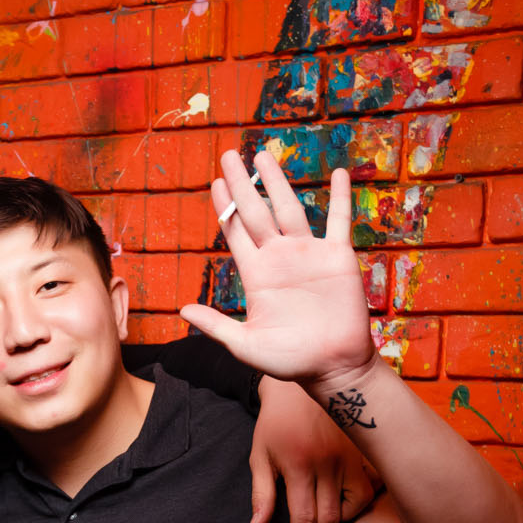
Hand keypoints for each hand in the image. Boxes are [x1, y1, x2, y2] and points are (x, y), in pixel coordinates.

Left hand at [179, 153, 377, 390]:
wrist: (332, 367)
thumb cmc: (290, 360)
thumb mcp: (245, 345)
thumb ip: (216, 326)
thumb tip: (181, 311)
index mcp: (256, 274)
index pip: (235, 232)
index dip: (224, 207)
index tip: (214, 182)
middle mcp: (279, 258)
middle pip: (256, 212)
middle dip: (241, 184)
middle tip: (229, 155)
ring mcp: (308, 254)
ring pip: (289, 208)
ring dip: (277, 182)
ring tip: (263, 155)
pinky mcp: (337, 258)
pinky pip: (339, 221)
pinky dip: (340, 197)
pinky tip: (337, 174)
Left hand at [250, 378, 380, 522]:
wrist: (301, 384)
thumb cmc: (275, 423)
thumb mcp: (260, 455)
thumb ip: (261, 494)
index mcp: (298, 465)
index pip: (304, 517)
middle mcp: (326, 463)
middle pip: (329, 519)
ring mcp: (348, 457)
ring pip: (353, 505)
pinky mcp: (361, 451)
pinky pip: (366, 487)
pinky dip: (357, 505)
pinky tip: (342, 513)